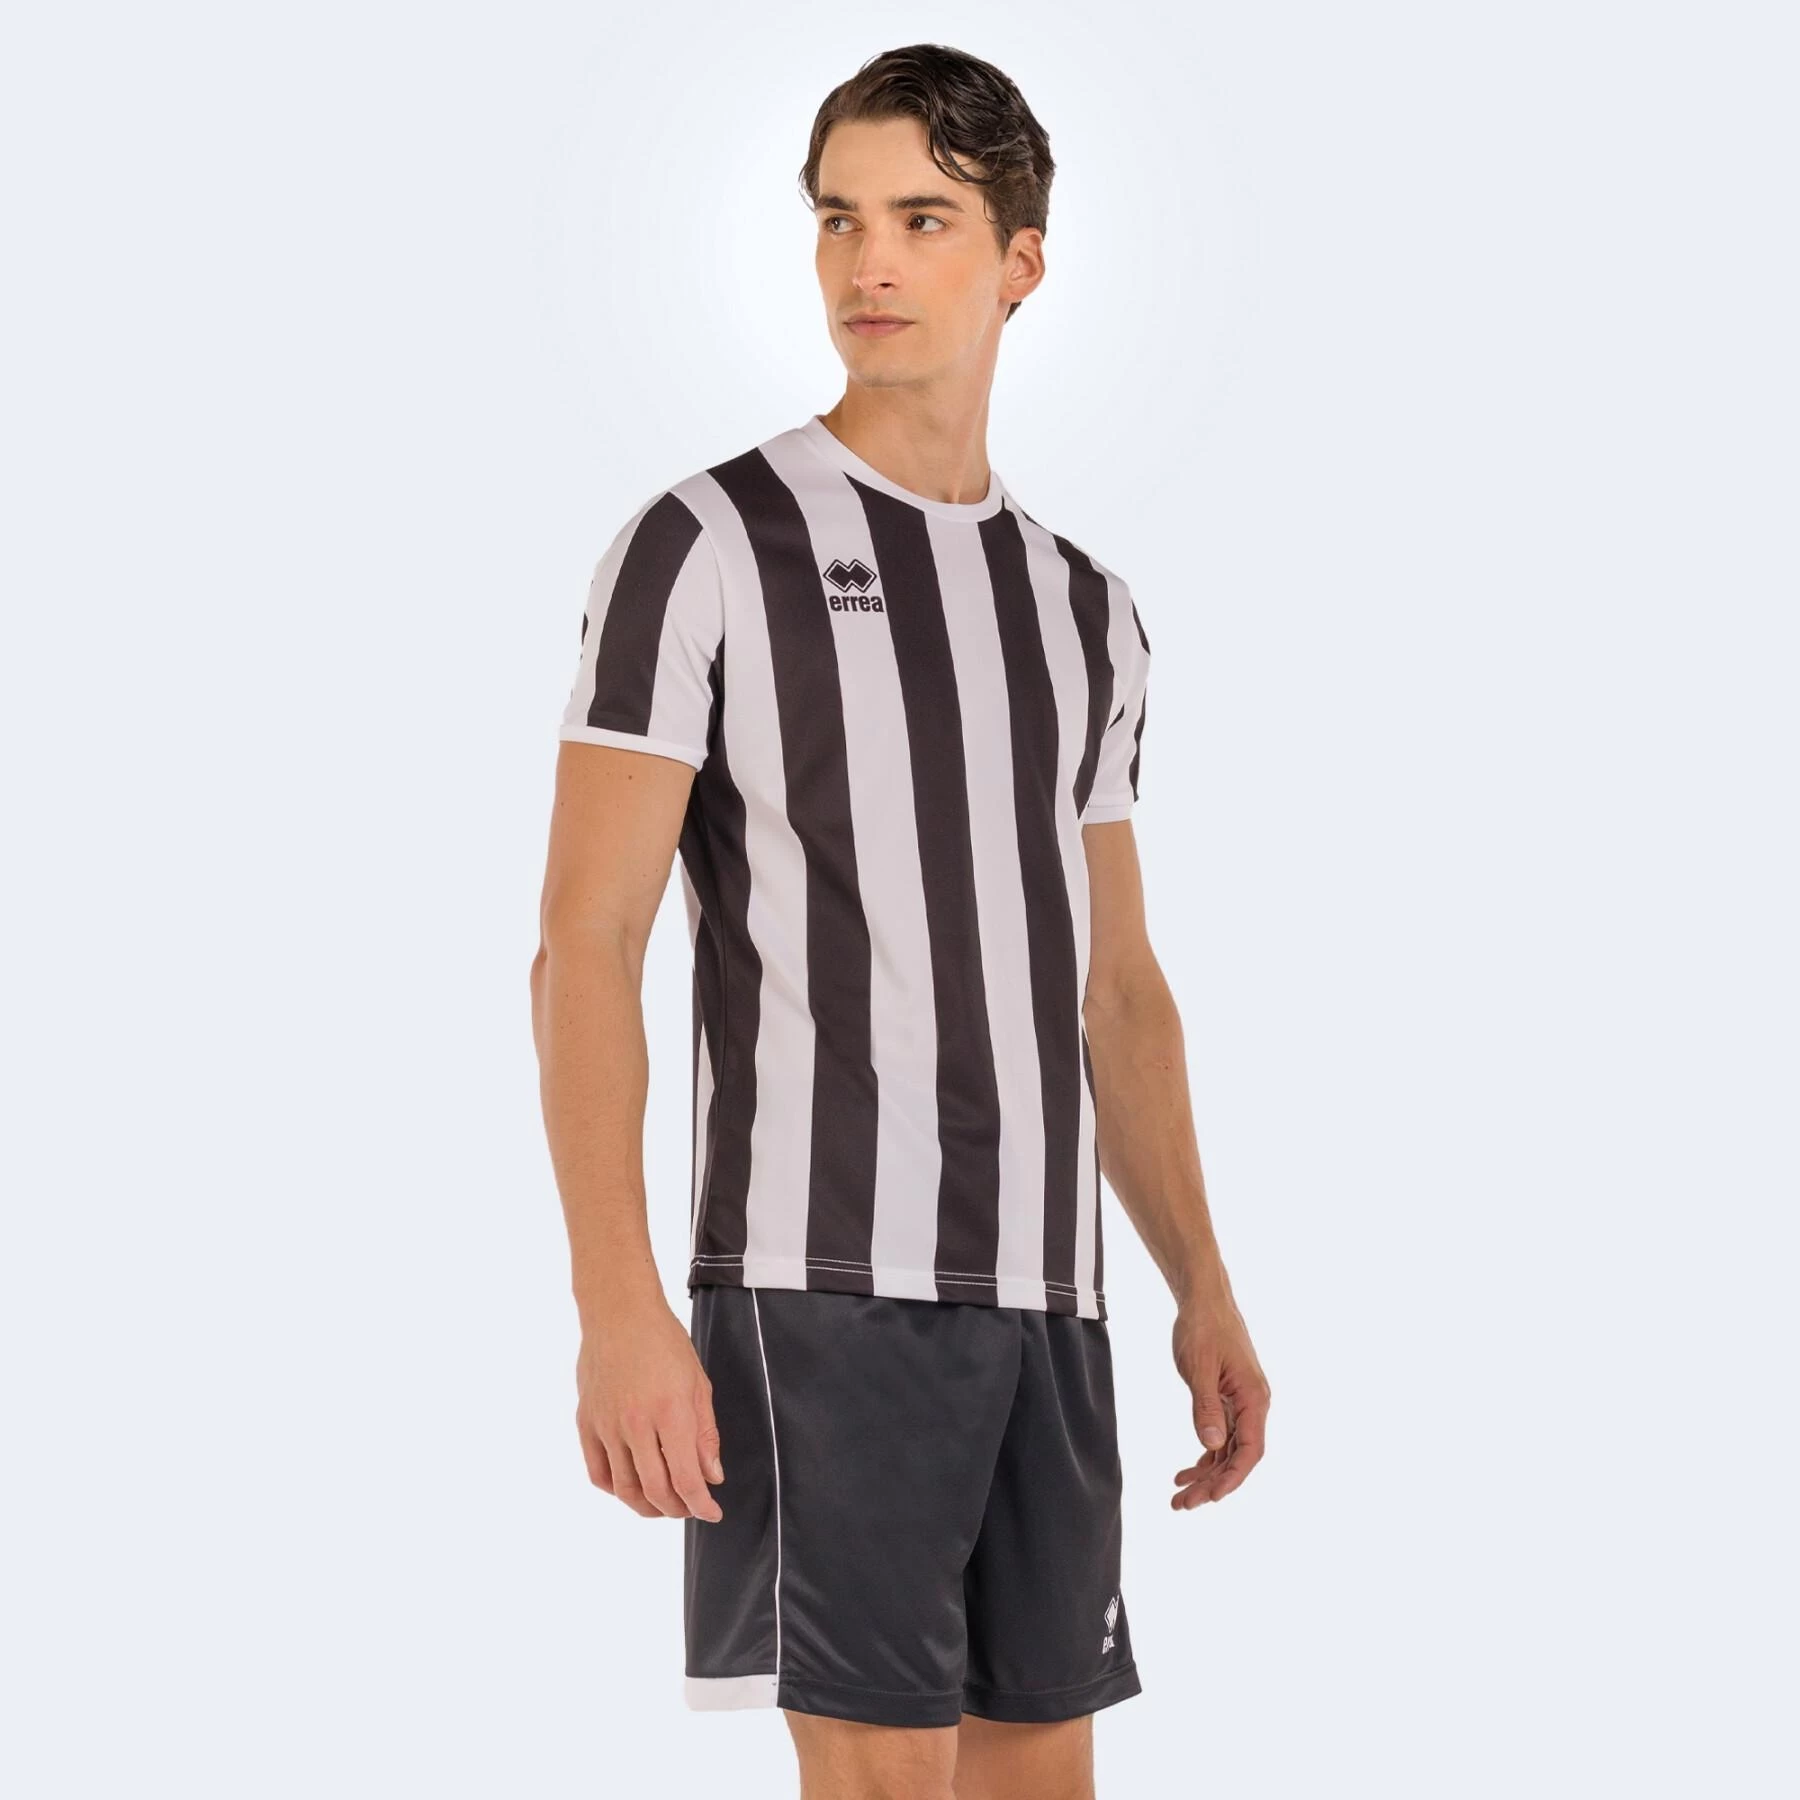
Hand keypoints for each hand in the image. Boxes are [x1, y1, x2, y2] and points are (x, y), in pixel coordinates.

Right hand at [576, 1297, 724, 1521]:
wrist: (619, 1312)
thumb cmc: (664, 1341)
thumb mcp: (698, 1383)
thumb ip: (705, 1434)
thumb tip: (711, 1477)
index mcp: (670, 1411)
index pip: (685, 1479)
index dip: (701, 1504)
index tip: (712, 1513)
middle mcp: (635, 1423)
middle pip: (655, 1490)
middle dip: (677, 1509)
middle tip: (690, 1508)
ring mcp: (606, 1425)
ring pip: (624, 1488)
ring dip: (647, 1506)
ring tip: (663, 1505)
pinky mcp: (586, 1422)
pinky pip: (598, 1472)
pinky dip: (616, 1489)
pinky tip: (632, 1487)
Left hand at [1170, 1283, 1269, 1507]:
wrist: (1203, 1300)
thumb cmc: (1203, 1327)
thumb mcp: (1200, 1367)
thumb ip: (1205, 1406)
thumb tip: (1210, 1444)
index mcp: (1254, 1398)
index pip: (1250, 1450)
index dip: (1233, 1478)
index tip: (1212, 1498)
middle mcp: (1253, 1405)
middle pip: (1237, 1456)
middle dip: (1212, 1484)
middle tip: (1182, 1505)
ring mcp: (1240, 1404)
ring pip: (1227, 1450)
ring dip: (1206, 1475)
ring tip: (1179, 1496)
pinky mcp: (1227, 1400)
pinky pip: (1220, 1437)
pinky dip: (1204, 1455)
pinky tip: (1185, 1471)